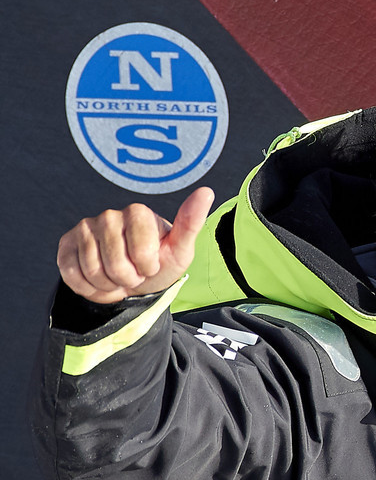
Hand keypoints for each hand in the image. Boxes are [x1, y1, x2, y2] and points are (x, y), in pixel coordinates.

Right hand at [57, 187, 214, 304]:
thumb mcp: (180, 250)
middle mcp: (109, 215)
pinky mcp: (66, 244)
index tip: (152, 264)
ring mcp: (84, 228)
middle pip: (116, 264)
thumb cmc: (160, 263)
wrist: (133, 280)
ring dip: (110, 285)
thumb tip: (207, 191)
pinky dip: (90, 288)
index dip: (148, 267)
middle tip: (134, 274)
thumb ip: (191, 223)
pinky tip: (101, 281)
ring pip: (93, 271)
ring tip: (119, 277)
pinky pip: (72, 275)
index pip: (142, 252)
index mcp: (138, 213)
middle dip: (129, 279)